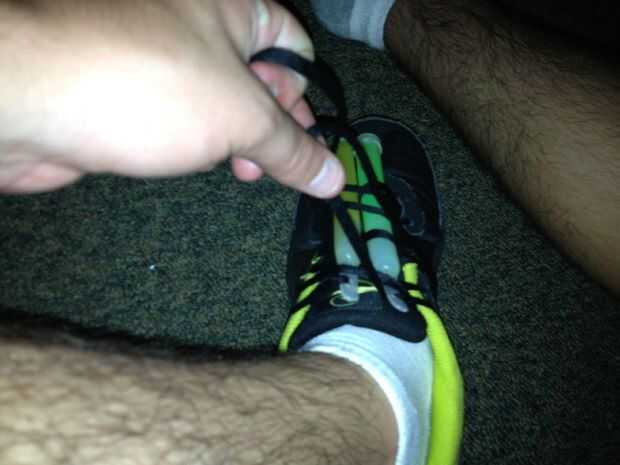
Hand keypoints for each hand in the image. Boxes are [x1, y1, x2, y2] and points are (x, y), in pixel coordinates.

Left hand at [0, 0, 343, 196]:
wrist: (27, 100)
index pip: (293, 44)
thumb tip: (336, 178)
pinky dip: (200, 138)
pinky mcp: (129, 86)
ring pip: (218, 96)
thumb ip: (292, 148)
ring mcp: (158, 52)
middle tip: (272, 165)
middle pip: (256, 72)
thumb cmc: (149, 87)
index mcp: (230, 4)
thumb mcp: (239, 117)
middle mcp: (194, 19)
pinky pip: (182, 110)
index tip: (310, 144)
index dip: (307, 95)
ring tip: (241, 171)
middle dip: (271, 124)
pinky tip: (199, 162)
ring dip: (236, 137)